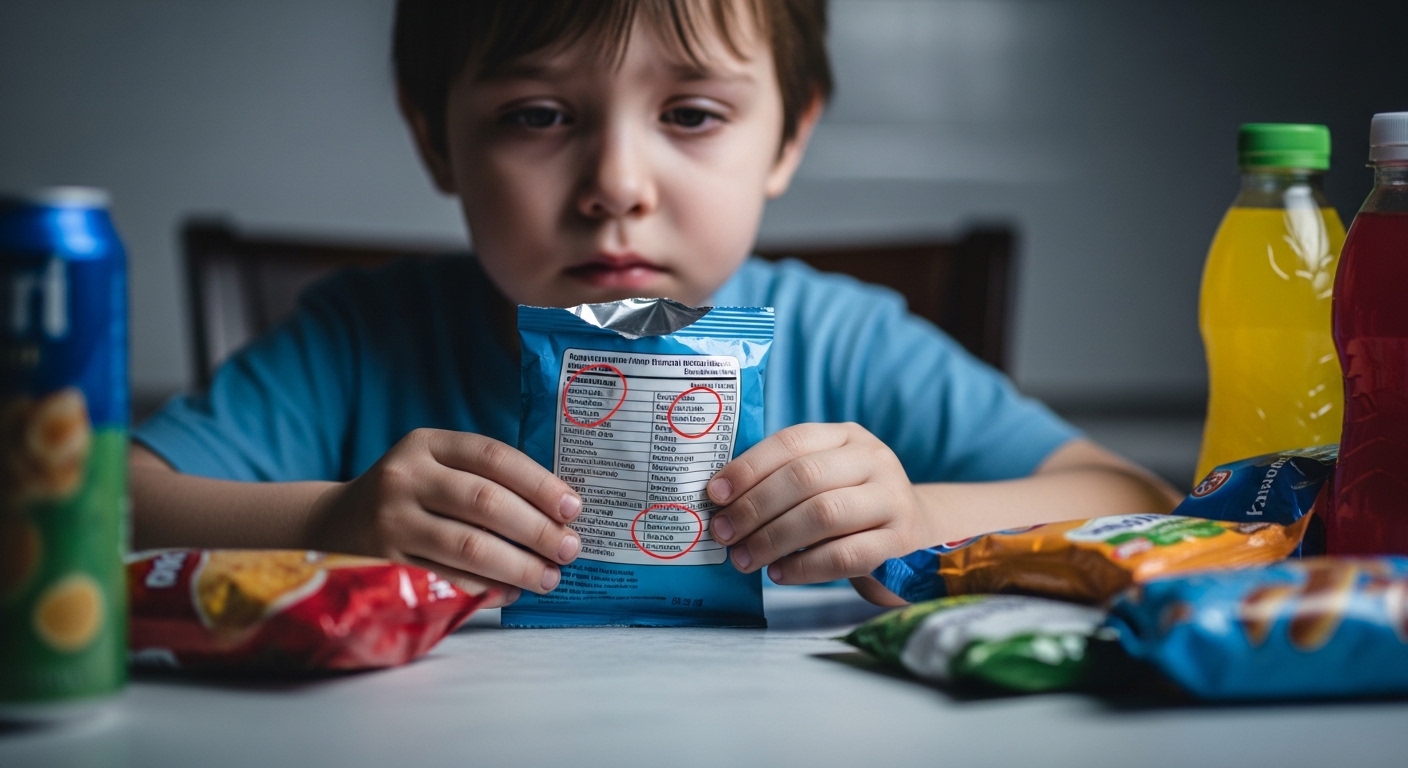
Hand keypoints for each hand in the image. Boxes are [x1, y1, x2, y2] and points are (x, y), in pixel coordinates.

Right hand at [307, 429, 581, 607]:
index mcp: (427, 443)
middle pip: (485, 502)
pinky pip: (448, 578)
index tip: (573, 508)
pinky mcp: (385, 563)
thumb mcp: (436, 466)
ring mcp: (391, 521)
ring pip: (469, 546)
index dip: (539, 483)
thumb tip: (559, 513)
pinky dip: (487, 587)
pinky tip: (511, 592)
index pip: (494, 456)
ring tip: (549, 577)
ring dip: (518, 565)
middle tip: (569, 549)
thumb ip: (486, 478)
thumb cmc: (410, 494)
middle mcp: (405, 476)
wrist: (334, 522)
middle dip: (536, 529)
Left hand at [706, 423, 927, 588]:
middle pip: (805, 477)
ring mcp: (891, 498)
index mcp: (846, 436)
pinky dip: (805, 566)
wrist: (918, 535)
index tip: (715, 494)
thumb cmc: (852, 507)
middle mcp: (873, 459)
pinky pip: (846, 554)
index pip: (791, 442)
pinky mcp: (900, 540)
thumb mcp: (825, 480)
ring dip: (774, 538)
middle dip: (755, 507)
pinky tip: (779, 573)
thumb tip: (721, 503)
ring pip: (824, 513)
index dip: (749, 467)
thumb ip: (783, 481)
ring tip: (744, 558)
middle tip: (724, 533)